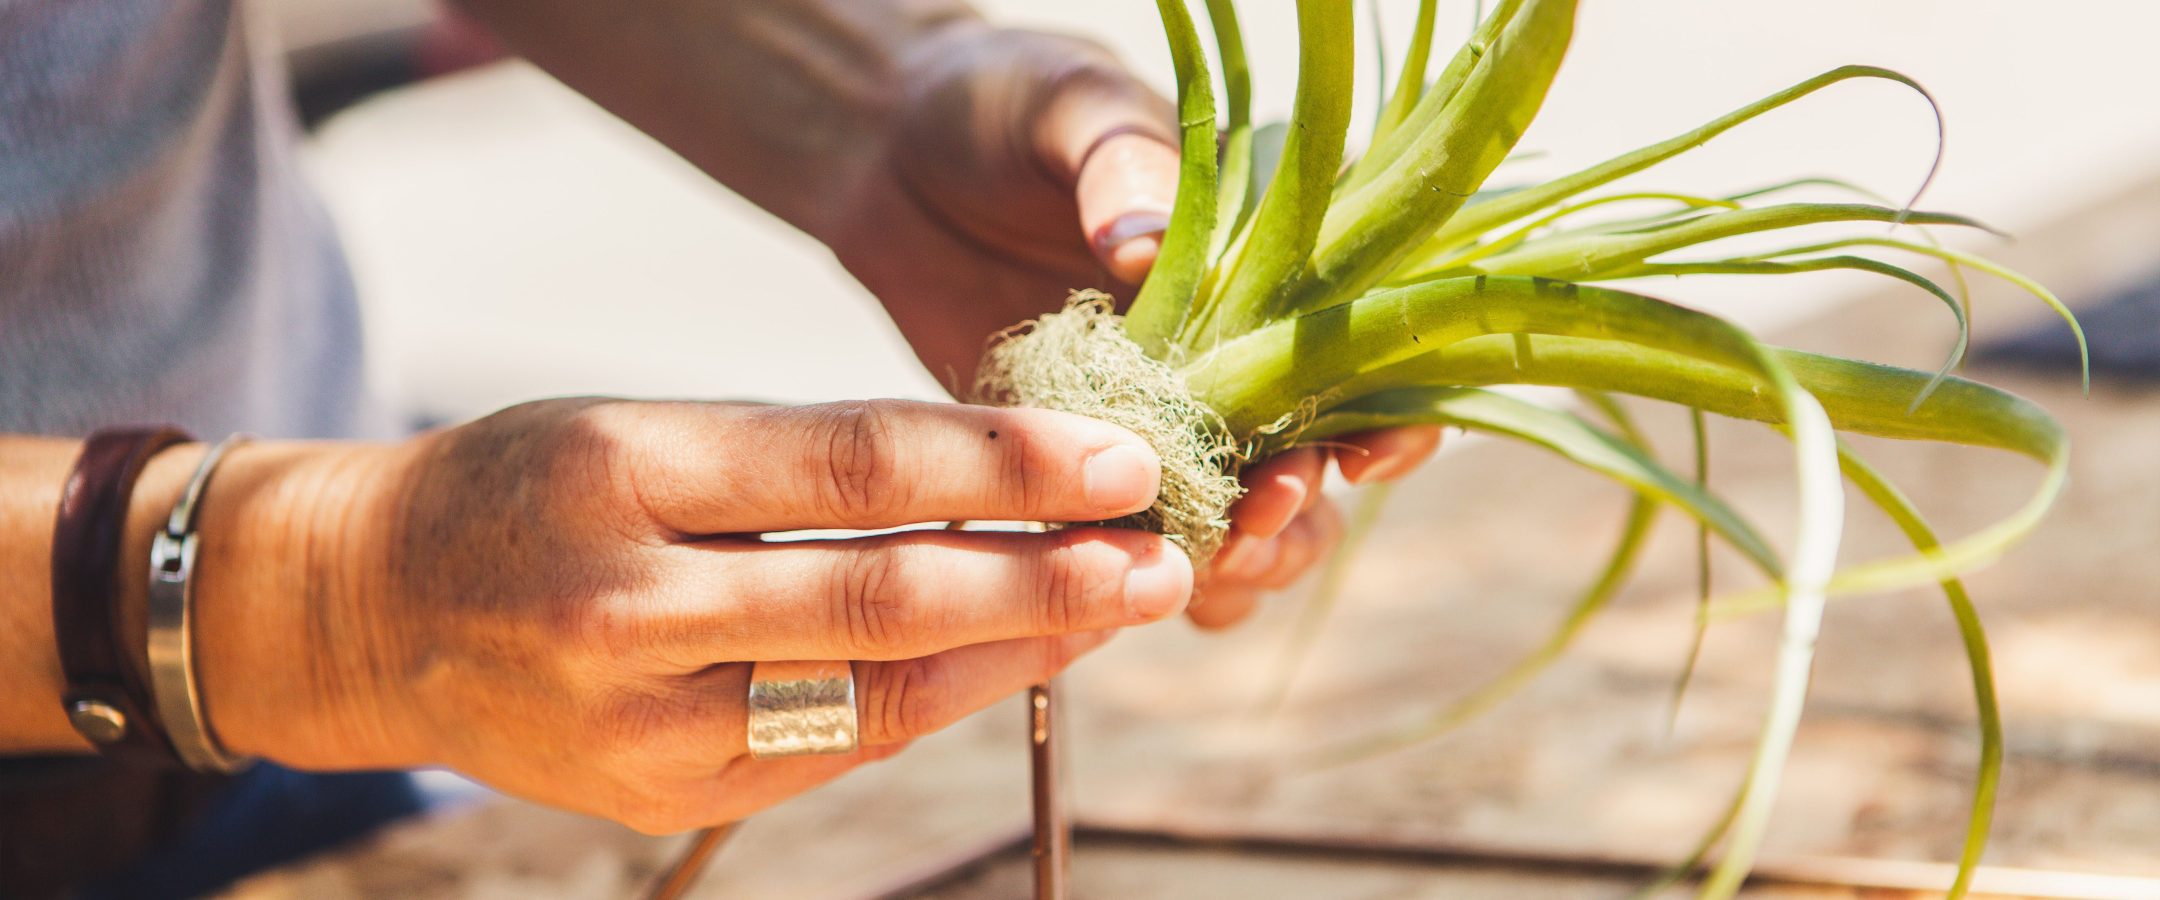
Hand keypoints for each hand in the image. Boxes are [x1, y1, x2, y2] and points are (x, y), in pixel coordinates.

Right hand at [193, 398, 1191, 832]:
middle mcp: (624, 604)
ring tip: (1116, 604)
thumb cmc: (529, 490)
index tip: (1121, 456)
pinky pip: (835, 747)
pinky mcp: (660, 793)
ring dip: (1016, 649)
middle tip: (1160, 552)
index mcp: (619, 469)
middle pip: (881, 598)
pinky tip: (1014, 657)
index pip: (850, 465)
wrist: (375, 614)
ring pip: (874, 693)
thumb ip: (804, 460)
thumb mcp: (642, 426)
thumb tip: (998, 482)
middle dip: (1046, 579)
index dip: (1003, 464)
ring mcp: (639, 721)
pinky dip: (938, 699)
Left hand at [828, 25, 1445, 623]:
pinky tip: (1117, 583)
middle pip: (1316, 474)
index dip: (1386, 418)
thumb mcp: (1069, 104)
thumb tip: (1142, 245)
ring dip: (1243, 564)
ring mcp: (1162, 420)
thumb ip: (1118, 162)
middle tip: (1258, 508)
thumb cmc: (1002, 103)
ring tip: (1202, 557)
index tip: (1358, 452)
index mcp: (1274, 267)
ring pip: (1243, 535)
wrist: (890, 149)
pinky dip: (1144, 579)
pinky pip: (1135, 548)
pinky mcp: (1082, 462)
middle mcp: (1235, 357)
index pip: (1367, 358)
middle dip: (1304, 511)